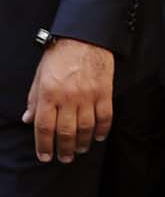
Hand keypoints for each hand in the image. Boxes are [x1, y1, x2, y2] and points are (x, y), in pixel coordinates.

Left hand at [23, 39, 114, 164]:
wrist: (85, 37)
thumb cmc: (60, 55)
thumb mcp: (40, 75)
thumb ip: (34, 99)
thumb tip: (28, 119)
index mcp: (48, 93)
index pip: (44, 127)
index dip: (43, 145)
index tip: (45, 156)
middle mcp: (68, 97)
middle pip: (65, 132)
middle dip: (64, 149)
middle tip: (64, 158)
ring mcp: (88, 96)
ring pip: (86, 128)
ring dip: (82, 143)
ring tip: (80, 150)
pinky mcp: (104, 92)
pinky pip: (105, 117)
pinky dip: (102, 130)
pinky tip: (98, 137)